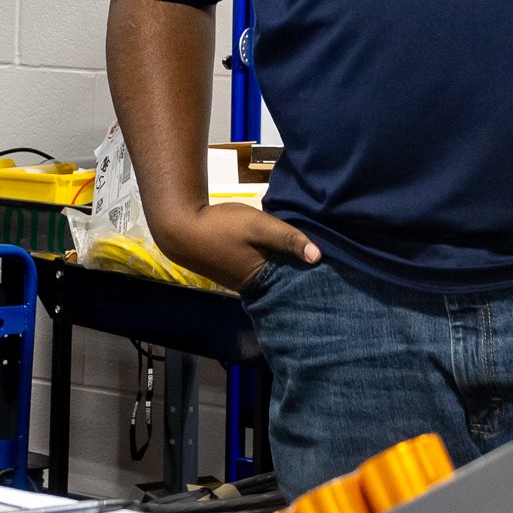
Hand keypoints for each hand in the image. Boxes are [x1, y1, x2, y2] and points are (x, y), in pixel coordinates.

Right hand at [155, 199, 318, 292]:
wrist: (180, 228)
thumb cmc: (221, 227)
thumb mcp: (258, 226)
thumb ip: (286, 238)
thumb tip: (318, 257)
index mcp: (262, 279)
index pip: (296, 281)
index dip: (313, 272)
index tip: (332, 262)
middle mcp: (254, 286)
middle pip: (285, 279)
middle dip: (301, 269)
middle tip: (325, 254)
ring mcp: (242, 280)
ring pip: (273, 273)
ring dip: (286, 264)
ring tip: (307, 250)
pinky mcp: (235, 271)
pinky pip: (262, 269)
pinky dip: (273, 261)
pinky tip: (282, 249)